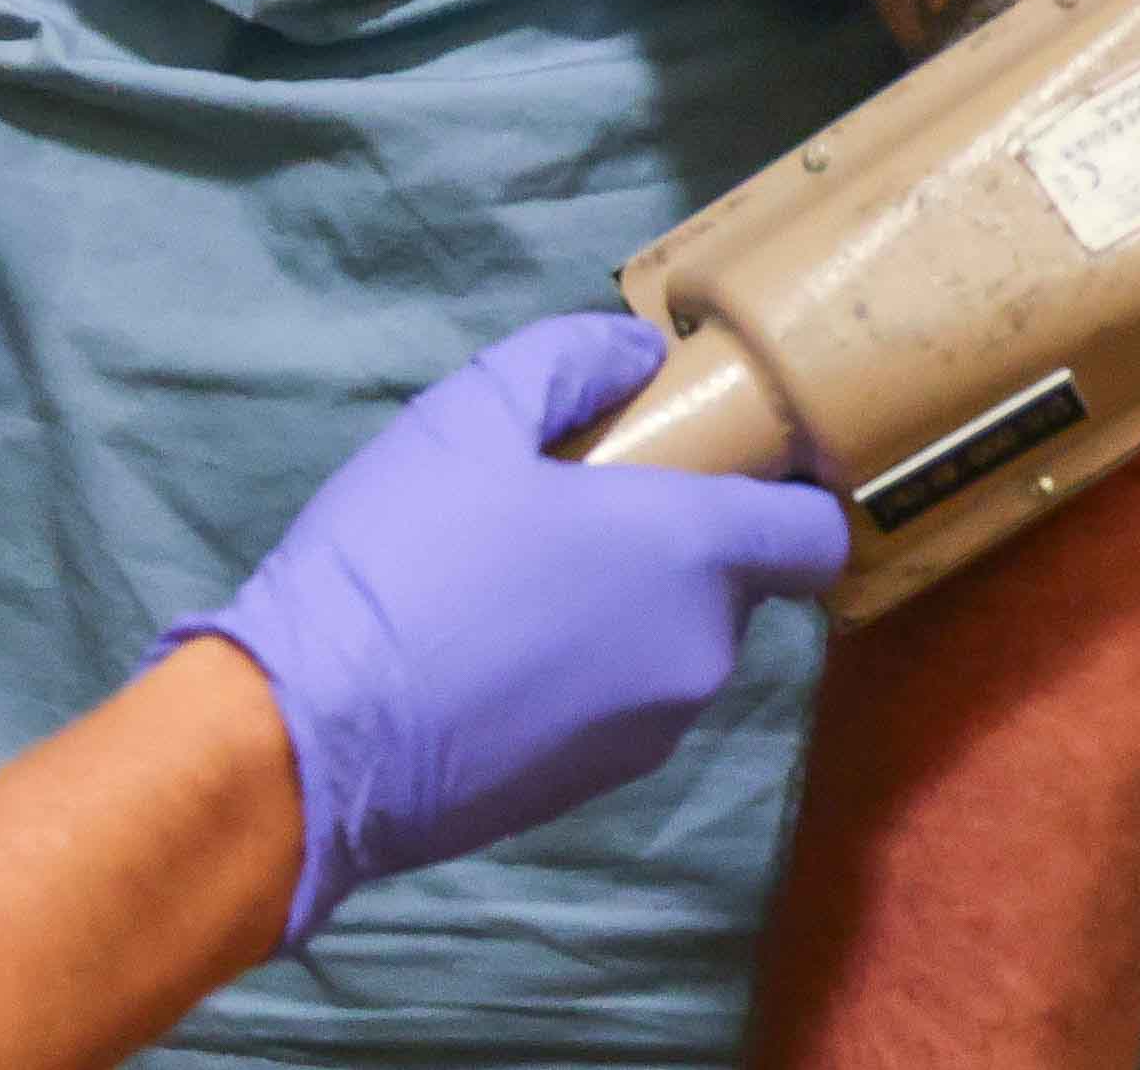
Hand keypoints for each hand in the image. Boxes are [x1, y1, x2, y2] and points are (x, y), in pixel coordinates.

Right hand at [163, 313, 847, 942]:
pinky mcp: (602, 786)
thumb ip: (569, 362)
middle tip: (561, 511)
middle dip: (668, 545)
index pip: (817, 532)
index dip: (791, 493)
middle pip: (729, 583)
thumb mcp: (466, 416)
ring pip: (670, 645)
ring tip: (506, 584)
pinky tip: (486, 654)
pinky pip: (620, 705)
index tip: (728, 465)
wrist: (322, 732)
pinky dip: (579, 674)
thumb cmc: (404, 555)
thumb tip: (640, 354)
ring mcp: (657, 730)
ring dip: (620, 610)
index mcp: (691, 552)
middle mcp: (702, 649)